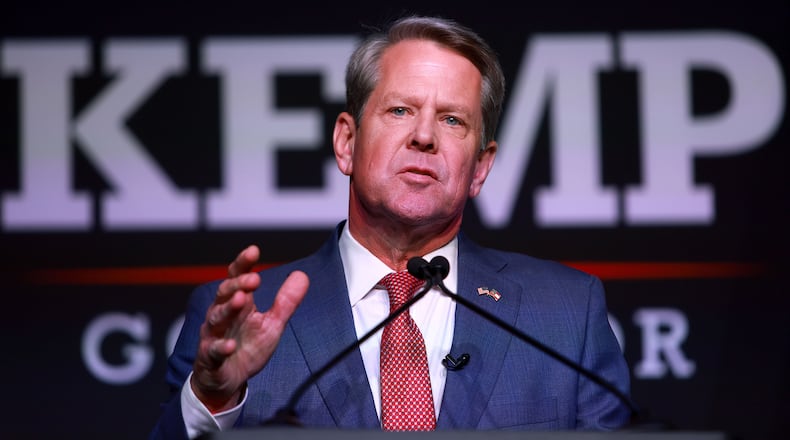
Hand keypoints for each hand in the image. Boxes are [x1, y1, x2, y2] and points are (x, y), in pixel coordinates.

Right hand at [190, 245, 308, 412]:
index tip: (254, 250)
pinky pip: (213, 351)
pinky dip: (221, 347)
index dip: (243, 264)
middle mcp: (222, 315)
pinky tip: (230, 345)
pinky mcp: (210, 358)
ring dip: (227, 308)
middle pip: (224, 293)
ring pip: (216, 318)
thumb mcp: (272, 324)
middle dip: (238, 284)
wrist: (227, 381)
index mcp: (238, 304)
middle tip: (254, 280)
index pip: (237, 278)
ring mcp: (213, 336)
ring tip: (240, 299)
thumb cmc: (247, 347)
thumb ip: (285, 301)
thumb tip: (302, 275)